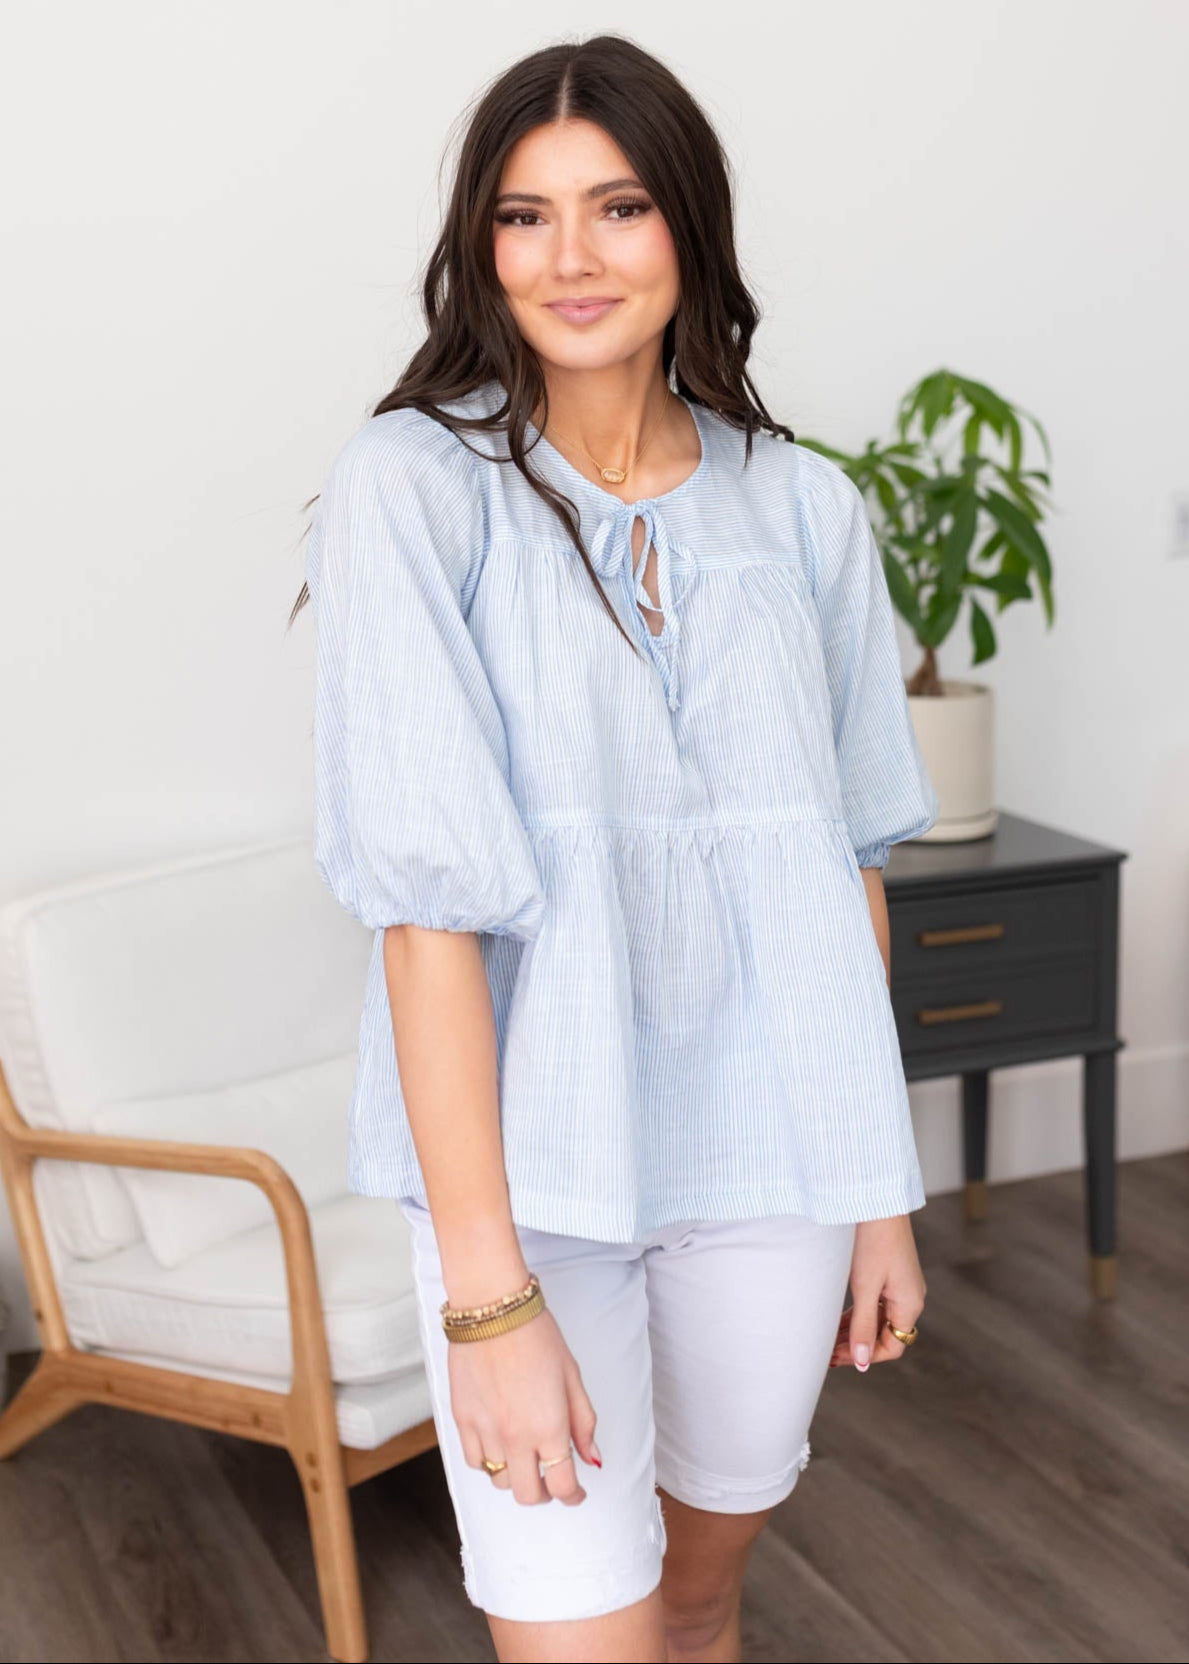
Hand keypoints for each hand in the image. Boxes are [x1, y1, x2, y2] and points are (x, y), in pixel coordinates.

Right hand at [448, 1305, 601, 1505]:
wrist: (493, 1309)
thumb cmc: (537, 1335)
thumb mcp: (572, 1376)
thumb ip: (583, 1422)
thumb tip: (592, 1459)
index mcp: (549, 1427)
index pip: (561, 1485)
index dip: (573, 1496)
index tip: (577, 1493)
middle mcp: (516, 1437)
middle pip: (528, 1494)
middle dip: (544, 1493)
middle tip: (551, 1479)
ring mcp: (486, 1431)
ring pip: (499, 1480)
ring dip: (515, 1476)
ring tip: (524, 1456)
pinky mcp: (462, 1419)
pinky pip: (474, 1461)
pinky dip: (488, 1462)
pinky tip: (499, 1444)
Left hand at [830, 1214, 924, 1371]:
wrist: (876, 1200)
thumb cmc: (873, 1240)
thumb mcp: (865, 1286)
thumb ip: (863, 1325)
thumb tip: (862, 1362)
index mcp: (910, 1304)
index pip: (892, 1347)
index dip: (865, 1357)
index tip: (838, 1358)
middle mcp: (909, 1298)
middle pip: (884, 1335)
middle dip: (856, 1346)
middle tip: (826, 1353)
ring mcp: (900, 1286)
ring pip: (877, 1320)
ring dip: (854, 1331)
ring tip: (827, 1339)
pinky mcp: (889, 1274)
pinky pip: (875, 1304)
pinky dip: (857, 1314)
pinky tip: (836, 1318)